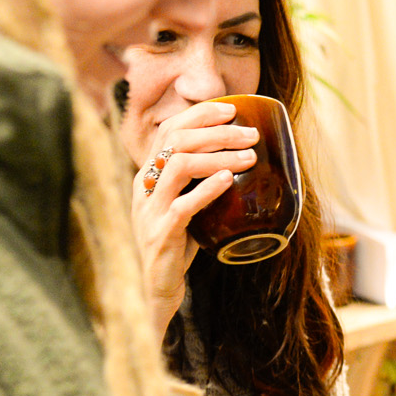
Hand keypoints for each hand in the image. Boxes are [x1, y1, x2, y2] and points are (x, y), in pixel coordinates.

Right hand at [129, 100, 259, 331]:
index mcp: (149, 174)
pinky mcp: (160, 234)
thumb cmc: (178, 242)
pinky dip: (207, 190)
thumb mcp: (188, 203)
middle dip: (217, 133)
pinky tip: (229, 180)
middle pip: (176, 142)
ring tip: (249, 156)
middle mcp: (145, 186)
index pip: (169, 130)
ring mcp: (150, 210)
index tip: (231, 109)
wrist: (157, 286)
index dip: (199, 115)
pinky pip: (181, 206)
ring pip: (179, 167)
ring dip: (218, 157)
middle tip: (251, 134)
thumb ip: (201, 180)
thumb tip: (242, 154)